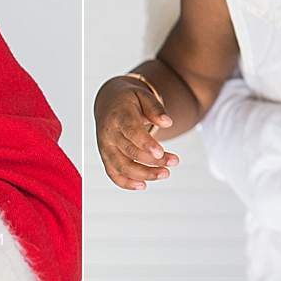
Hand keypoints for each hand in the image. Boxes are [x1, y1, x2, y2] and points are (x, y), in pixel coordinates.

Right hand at [94, 74, 176, 189]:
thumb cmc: (129, 101)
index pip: (131, 131)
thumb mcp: (143, 96)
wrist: (109, 103)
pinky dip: (126, 183)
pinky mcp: (106, 157)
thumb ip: (155, 108)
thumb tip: (168, 121)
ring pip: (122, 166)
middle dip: (153, 161)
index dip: (145, 144)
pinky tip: (143, 185)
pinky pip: (113, 174)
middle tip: (174, 162)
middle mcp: (109, 133)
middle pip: (130, 152)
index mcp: (118, 115)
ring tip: (165, 173)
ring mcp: (106, 147)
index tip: (161, 153)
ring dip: (144, 174)